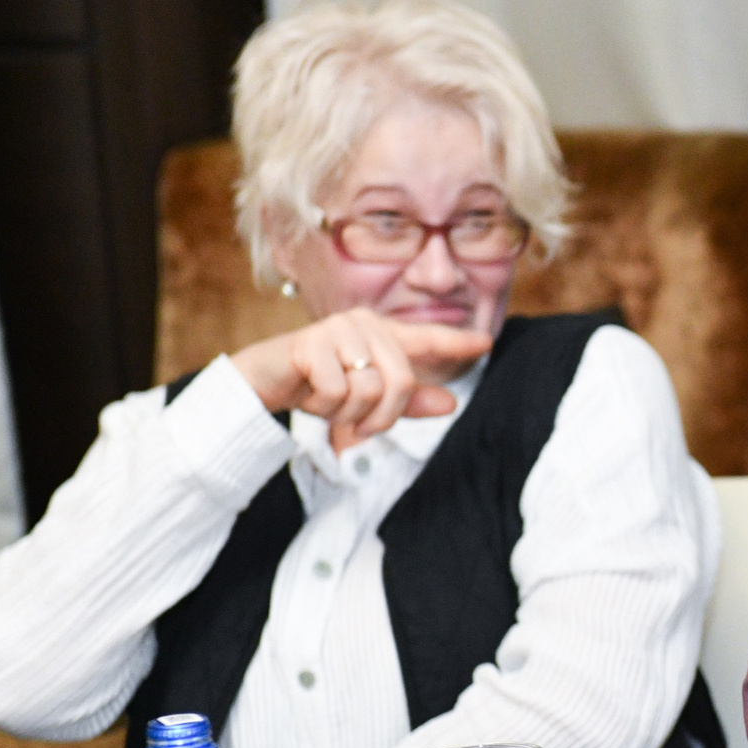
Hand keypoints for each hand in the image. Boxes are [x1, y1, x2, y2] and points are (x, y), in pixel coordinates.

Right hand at [230, 309, 493, 453]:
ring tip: (326, 401)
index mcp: (381, 333)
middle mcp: (363, 324)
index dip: (456, 343)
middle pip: (401, 383)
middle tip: (357, 424)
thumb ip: (408, 401)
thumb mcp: (366, 398)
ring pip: (370, 390)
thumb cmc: (318, 386)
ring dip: (346, 412)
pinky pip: (338, 391)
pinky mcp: (310, 344)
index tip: (486, 344)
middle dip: (380, 416)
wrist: (261, 383)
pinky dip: (323, 405)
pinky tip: (308, 395)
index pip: (427, 339)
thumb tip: (452, 403)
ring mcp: (336, 330)